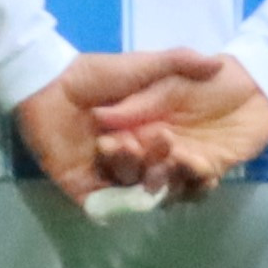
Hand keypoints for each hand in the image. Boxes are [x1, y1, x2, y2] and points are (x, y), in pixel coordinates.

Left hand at [13, 48, 226, 204]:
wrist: (50, 83)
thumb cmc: (97, 74)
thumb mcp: (144, 65)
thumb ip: (179, 62)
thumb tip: (218, 64)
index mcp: (147, 136)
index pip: (176, 159)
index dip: (193, 164)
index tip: (207, 160)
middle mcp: (130, 159)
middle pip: (155, 176)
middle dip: (165, 167)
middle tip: (169, 147)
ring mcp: (105, 175)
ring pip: (129, 186)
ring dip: (135, 170)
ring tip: (127, 145)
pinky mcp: (81, 187)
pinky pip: (102, 204)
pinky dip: (114, 202)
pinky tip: (120, 184)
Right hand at [89, 55, 267, 202]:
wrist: (255, 85)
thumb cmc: (209, 80)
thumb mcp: (169, 85)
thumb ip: (139, 102)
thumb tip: (99, 115)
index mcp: (141, 128)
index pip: (120, 146)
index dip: (113, 150)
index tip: (110, 146)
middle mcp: (157, 151)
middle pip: (139, 171)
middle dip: (139, 167)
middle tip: (145, 158)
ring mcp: (182, 163)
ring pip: (166, 184)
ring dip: (167, 178)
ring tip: (177, 162)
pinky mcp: (209, 171)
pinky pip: (197, 188)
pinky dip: (197, 186)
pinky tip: (204, 176)